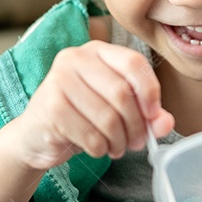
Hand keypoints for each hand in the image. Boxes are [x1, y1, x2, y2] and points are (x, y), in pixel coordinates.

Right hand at [6, 41, 173, 169]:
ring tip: (118, 147)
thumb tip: (165, 123)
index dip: (150, 91)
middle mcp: (75, 59)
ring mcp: (58, 81)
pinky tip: (99, 149)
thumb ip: (146, 113)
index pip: (133, 62)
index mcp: (97, 51)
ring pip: (108, 117)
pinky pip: (90, 135)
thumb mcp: (117, 110)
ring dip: (119, 140)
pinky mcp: (49, 108)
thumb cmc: (81, 116)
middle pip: (122, 93)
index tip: (154, 115)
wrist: (36, 135)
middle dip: (136, 124)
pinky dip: (101, 148)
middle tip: (138, 142)